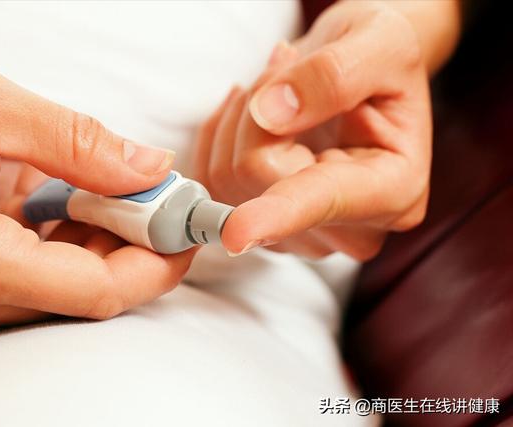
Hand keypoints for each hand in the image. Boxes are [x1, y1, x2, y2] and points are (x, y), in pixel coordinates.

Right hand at [0, 43, 193, 341]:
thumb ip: (82, 144)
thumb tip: (150, 170)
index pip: (95, 292)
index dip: (154, 265)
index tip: (185, 233)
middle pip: (77, 295)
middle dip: (130, 250)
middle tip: (158, 202)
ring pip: (50, 290)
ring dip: (94, 246)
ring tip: (115, 196)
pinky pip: (18, 280)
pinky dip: (56, 246)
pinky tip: (69, 206)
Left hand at [195, 2, 431, 259]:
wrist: (367, 75)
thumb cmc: (383, 58)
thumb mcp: (381, 43)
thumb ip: (332, 77)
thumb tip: (269, 113)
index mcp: (393, 189)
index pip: (319, 201)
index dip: (276, 215)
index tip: (236, 236)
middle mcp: (348, 227)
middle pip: (256, 175)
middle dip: (256, 108)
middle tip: (287, 66)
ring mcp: (302, 232)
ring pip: (225, 176)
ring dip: (239, 117)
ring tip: (280, 87)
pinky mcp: (264, 225)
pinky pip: (210, 180)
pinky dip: (220, 135)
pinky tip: (254, 112)